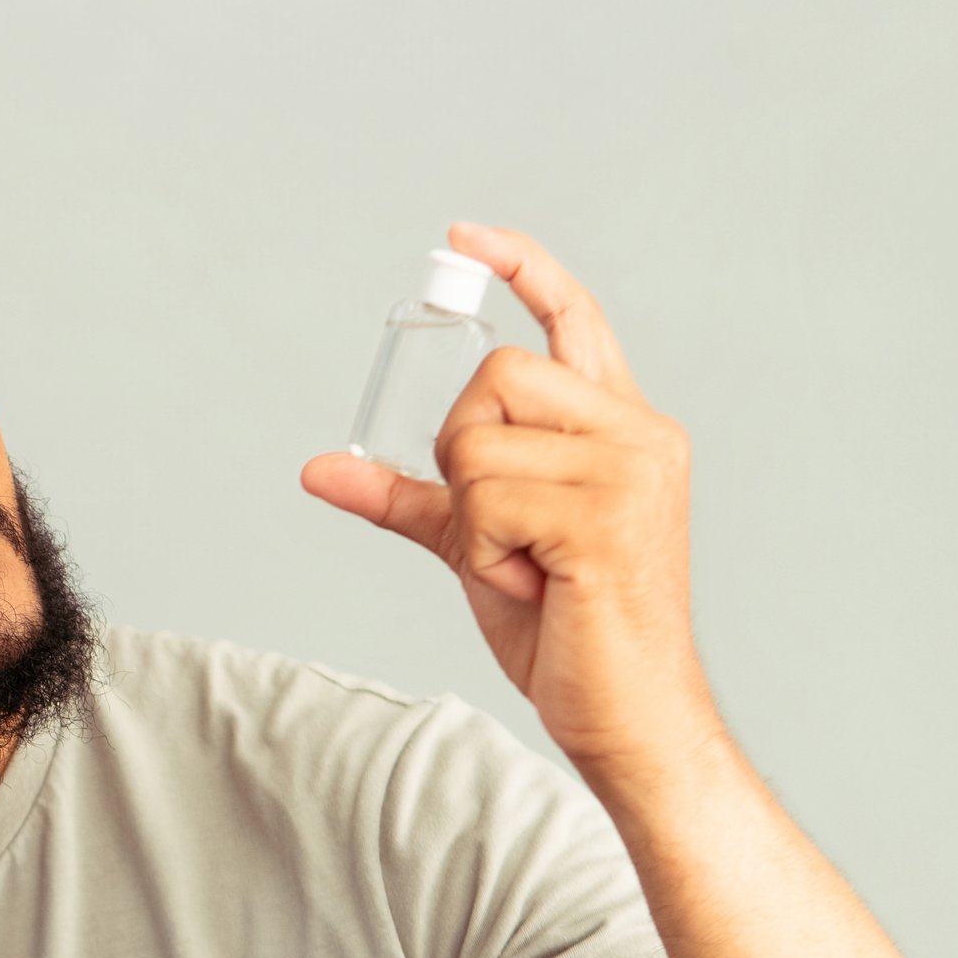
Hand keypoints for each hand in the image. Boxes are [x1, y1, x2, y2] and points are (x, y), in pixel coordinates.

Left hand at [299, 222, 726, 780]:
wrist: (628, 720)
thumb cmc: (567, 631)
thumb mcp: (480, 547)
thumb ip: (414, 499)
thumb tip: (320, 468)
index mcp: (620, 428)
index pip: (573, 319)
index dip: (522, 267)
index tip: (463, 236)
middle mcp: (637, 434)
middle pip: (493, 375)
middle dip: (462, 453)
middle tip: (501, 534)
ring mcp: (630, 471)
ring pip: (478, 440)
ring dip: (472, 518)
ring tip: (526, 568)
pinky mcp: (608, 517)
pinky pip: (485, 501)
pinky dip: (483, 553)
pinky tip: (535, 586)